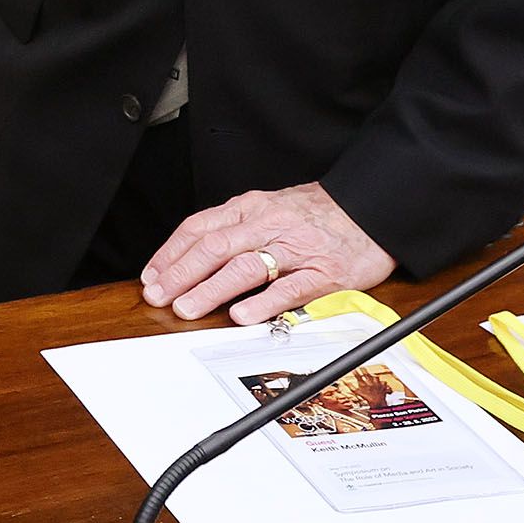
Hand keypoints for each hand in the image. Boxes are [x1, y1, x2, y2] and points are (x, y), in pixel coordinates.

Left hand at [140, 182, 392, 325]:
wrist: (371, 210)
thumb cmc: (317, 213)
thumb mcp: (270, 207)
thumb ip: (235, 227)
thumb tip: (192, 253)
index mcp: (252, 208)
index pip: (201, 228)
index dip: (172, 253)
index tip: (152, 275)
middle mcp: (269, 224)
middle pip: (216, 247)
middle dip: (182, 274)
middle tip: (159, 296)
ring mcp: (296, 249)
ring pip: (245, 267)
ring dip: (210, 289)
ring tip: (187, 308)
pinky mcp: (322, 273)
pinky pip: (288, 289)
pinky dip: (262, 303)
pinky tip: (241, 315)